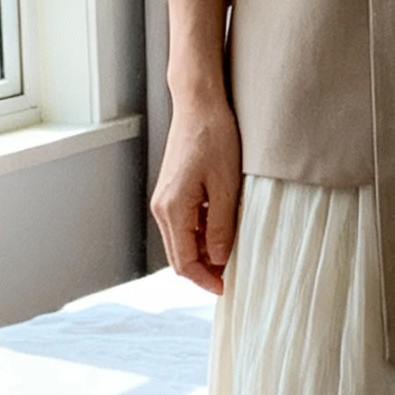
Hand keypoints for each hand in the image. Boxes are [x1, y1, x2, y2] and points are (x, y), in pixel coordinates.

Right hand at [152, 0, 241, 294]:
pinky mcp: (172, 191)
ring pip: (182, 242)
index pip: (184, 262)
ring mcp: (164, 199)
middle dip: (204, 272)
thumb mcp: (226, 187)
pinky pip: (184, 224)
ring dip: (204, 253)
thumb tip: (218, 260)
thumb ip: (221, 227)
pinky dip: (201, 235)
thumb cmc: (215, 138)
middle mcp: (162, 208)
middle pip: (180, 256)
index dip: (206, 280)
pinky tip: (223, 231)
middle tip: (232, 279)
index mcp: (172, 210)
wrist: (199, 104)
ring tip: (233, 256)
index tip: (227, 289)